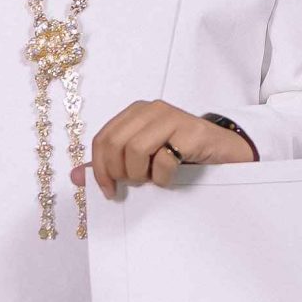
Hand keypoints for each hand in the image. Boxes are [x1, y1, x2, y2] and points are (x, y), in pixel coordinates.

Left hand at [79, 102, 258, 199]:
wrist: (226, 152)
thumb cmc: (181, 154)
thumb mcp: (143, 158)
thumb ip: (111, 164)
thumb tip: (75, 176)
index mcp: (136, 112)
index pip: (103, 139)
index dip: (99, 169)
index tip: (109, 191)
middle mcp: (153, 110)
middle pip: (115, 144)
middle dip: (120, 172)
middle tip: (134, 183)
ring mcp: (174, 118)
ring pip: (136, 150)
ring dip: (141, 174)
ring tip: (152, 179)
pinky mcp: (193, 133)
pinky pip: (164, 160)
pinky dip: (163, 177)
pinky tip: (171, 178)